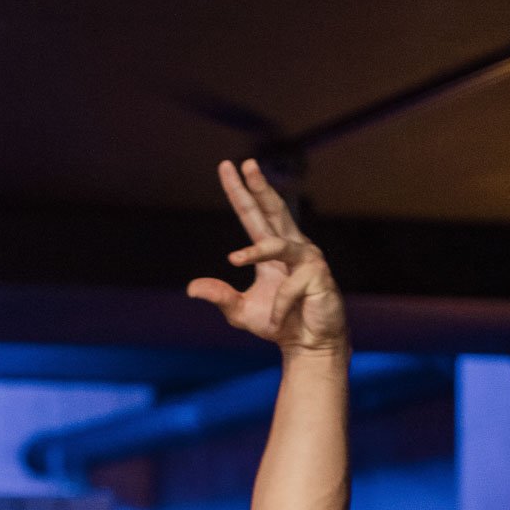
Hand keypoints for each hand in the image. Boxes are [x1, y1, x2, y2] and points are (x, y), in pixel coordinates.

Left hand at [187, 159, 346, 355]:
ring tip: (234, 260)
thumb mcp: (240, 310)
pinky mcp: (318, 275)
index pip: (251, 215)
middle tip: (247, 164)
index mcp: (270, 250)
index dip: (240, 192)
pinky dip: (279, 306)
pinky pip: (288, 288)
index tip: (227, 166)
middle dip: (260, 187)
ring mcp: (306, 258)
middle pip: (273, 209)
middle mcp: (290, 247)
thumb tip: (191, 288)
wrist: (308, 345)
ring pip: (277, 243)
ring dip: (255, 251)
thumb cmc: (279, 324)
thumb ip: (220, 296)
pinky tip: (278, 321)